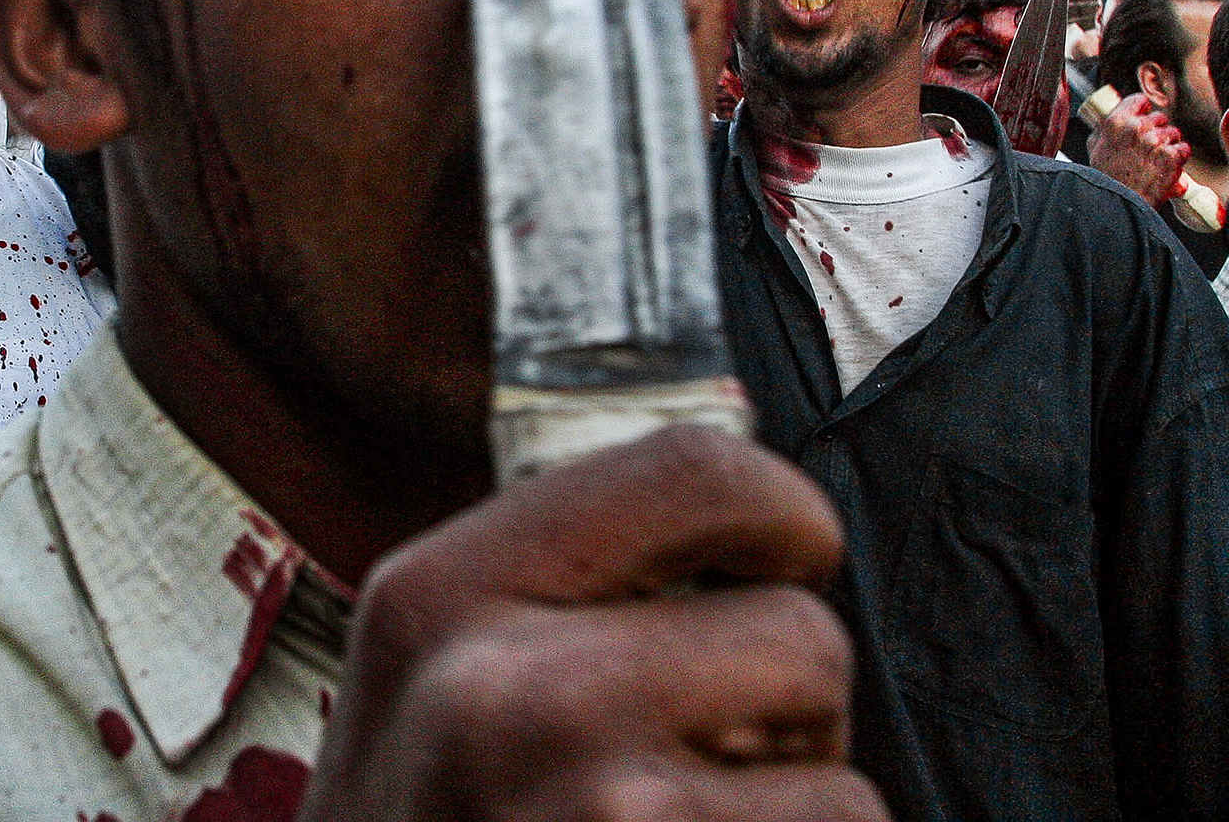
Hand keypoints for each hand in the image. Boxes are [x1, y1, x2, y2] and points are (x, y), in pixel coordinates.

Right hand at [300, 426, 886, 820]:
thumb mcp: (421, 680)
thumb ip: (552, 586)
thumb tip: (742, 512)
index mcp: (439, 595)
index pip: (694, 471)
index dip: (783, 512)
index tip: (786, 554)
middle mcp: (506, 696)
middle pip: (797, 636)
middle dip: (784, 708)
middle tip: (695, 763)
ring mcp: (599, 814)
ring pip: (838, 778)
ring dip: (794, 813)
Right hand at [1088, 91, 1190, 208]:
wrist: (1117, 202)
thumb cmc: (1105, 176)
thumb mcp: (1095, 146)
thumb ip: (1106, 127)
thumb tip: (1112, 115)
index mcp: (1117, 121)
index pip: (1139, 100)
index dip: (1142, 109)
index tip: (1143, 116)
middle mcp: (1138, 128)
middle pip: (1159, 117)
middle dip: (1156, 129)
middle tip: (1148, 146)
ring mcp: (1157, 141)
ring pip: (1173, 132)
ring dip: (1168, 143)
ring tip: (1155, 159)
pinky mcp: (1172, 156)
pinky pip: (1183, 148)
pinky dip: (1178, 157)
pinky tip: (1165, 166)